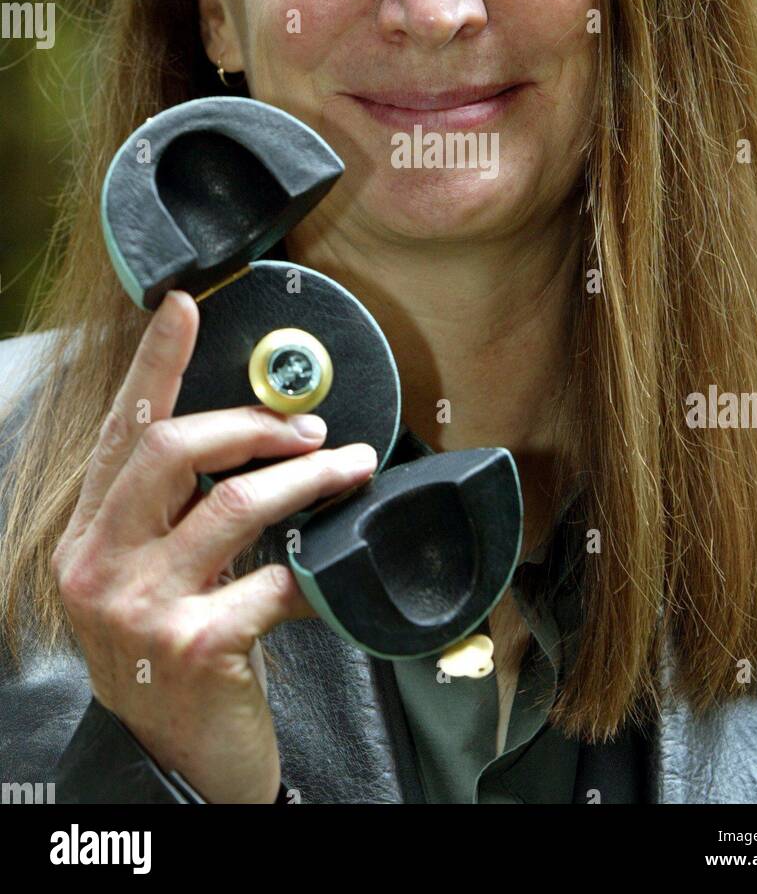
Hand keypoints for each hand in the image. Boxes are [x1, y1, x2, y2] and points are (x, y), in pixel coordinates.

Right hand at [51, 289, 377, 802]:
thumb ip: (173, 516)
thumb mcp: (149, 582)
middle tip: (310, 429)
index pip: (121, 432)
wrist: (174, 768)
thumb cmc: (171, 662)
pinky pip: (278, 580)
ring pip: (235, 502)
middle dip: (253, 423)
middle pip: (172, 449)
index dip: (154, 364)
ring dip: (308, 477)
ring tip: (351, 467)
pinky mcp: (198, 646)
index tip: (183, 306)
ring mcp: (143, 608)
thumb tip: (250, 439)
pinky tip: (343, 566)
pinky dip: (322, 567)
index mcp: (87, 538)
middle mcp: (99, 566)